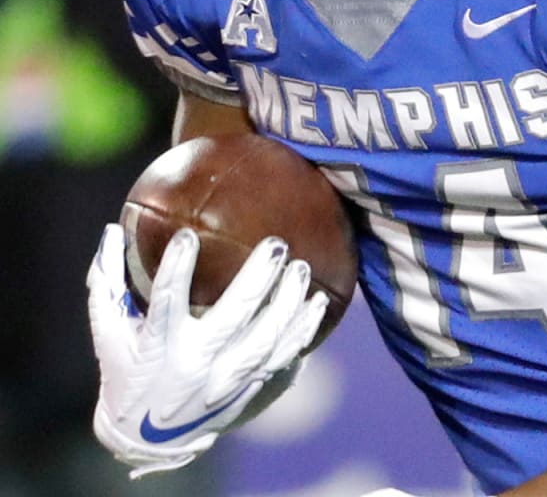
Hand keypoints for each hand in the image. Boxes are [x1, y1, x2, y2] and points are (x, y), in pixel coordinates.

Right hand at [87, 222, 327, 476]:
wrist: (148, 438)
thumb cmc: (126, 370)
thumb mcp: (107, 331)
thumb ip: (106, 281)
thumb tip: (110, 230)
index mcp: (157, 347)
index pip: (166, 304)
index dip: (176, 270)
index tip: (189, 236)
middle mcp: (194, 366)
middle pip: (232, 320)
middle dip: (257, 280)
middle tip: (276, 244)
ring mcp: (223, 382)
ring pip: (265, 342)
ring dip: (287, 304)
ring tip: (301, 268)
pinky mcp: (244, 390)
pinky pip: (281, 359)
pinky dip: (301, 332)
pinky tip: (317, 302)